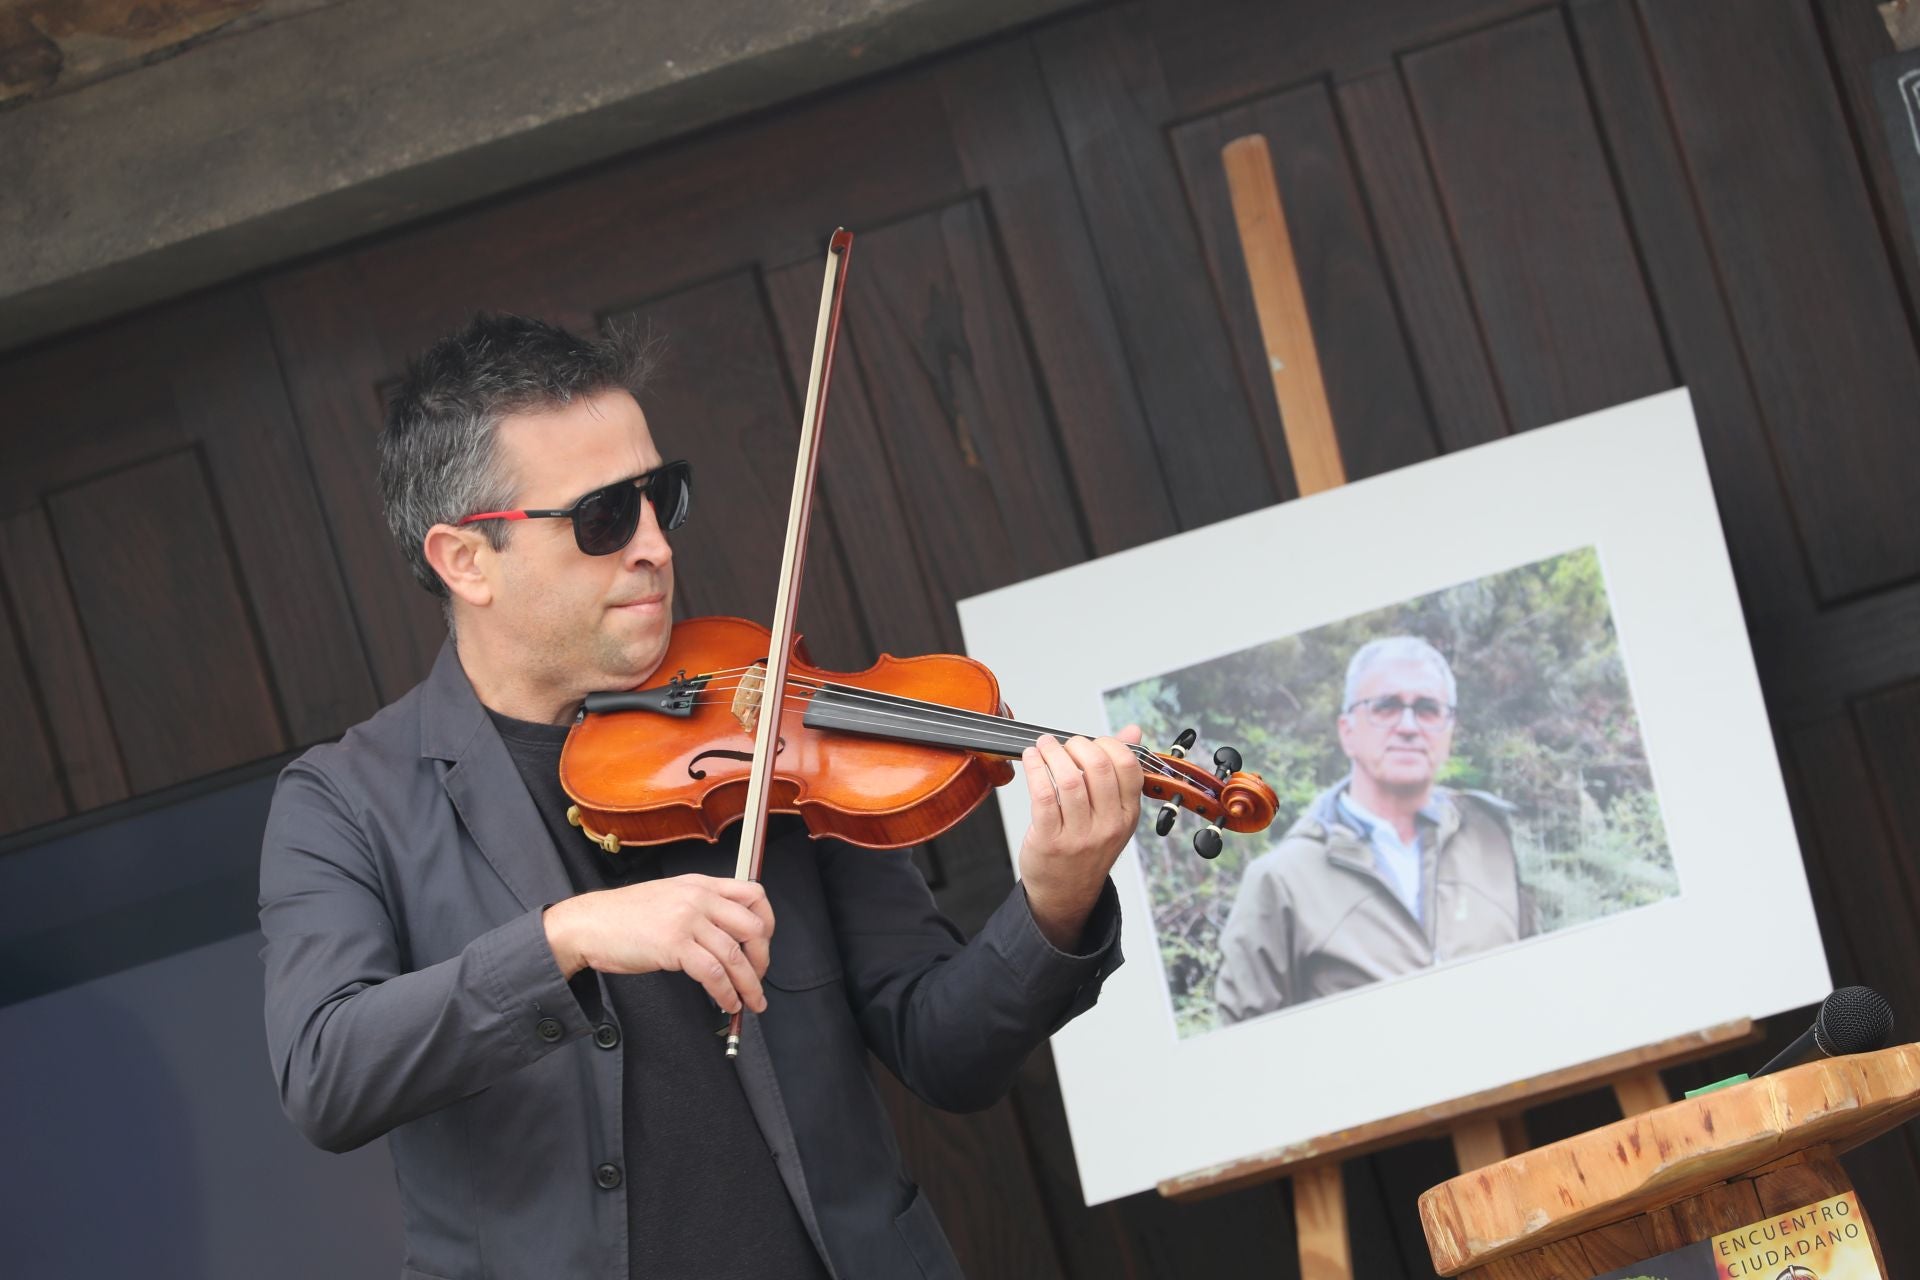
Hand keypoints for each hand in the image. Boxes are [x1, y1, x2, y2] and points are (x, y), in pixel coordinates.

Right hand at [543, 875, 774, 1013]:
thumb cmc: (624, 916)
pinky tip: (727, 1003)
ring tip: (751, 1002)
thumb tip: (730, 934)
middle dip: (762, 958)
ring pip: (735, 956)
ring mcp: (687, 920)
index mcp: (701, 884)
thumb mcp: (670, 896)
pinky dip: (726, 993)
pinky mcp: (674, 945)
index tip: (765, 945)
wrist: (589, 924)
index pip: (753, 894)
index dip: (768, 922)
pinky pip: (713, 974)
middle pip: (753, 927)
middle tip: (758, 977)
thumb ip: (700, 906)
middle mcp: (699, 897)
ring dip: (749, 985)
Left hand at [1017, 728, 1143, 949]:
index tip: (1090, 743)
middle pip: (1098, 768)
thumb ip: (1120, 770)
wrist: (1066, 894)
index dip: (1107, 744)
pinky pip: (1043, 796)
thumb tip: (1133, 730)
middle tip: (1063, 744)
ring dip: (1052, 753)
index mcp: (1127, 814)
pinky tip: (1031, 760)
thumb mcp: (1113, 813)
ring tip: (1043, 746)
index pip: (1128, 766)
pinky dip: (1035, 770)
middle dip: (1077, 745)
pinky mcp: (1050, 841)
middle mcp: (1108, 825)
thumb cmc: (1087, 848)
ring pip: (1069, 780)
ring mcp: (1080, 836)